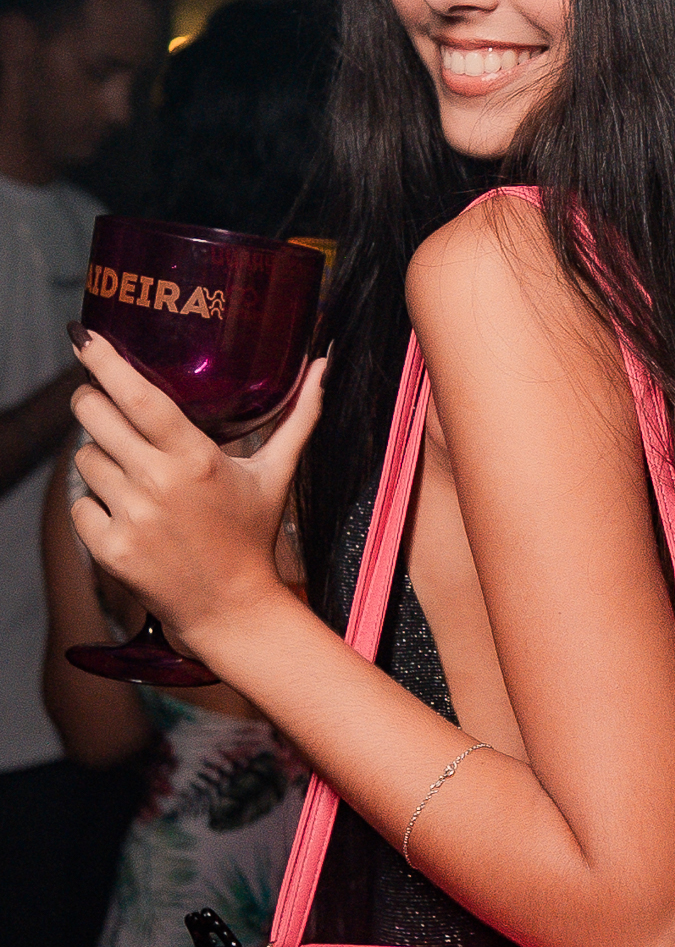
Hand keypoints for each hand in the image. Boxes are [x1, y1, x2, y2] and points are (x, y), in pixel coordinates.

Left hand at [68, 332, 326, 655]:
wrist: (231, 609)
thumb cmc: (251, 536)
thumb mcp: (275, 475)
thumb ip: (298, 417)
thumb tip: (323, 364)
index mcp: (197, 459)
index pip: (138, 395)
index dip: (105, 361)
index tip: (86, 337)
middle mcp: (159, 484)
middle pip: (93, 415)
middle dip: (91, 402)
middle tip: (103, 404)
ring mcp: (131, 518)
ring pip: (84, 459)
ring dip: (100, 458)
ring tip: (133, 475)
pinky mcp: (109, 549)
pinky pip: (79, 503)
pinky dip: (95, 503)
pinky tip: (126, 513)